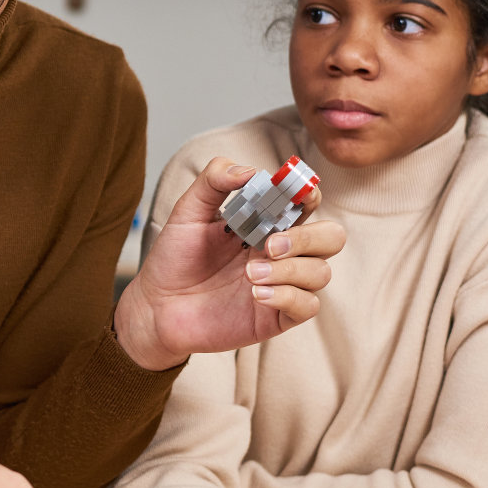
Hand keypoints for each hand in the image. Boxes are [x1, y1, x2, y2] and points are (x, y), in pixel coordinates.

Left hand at [115, 158, 345, 370]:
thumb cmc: (174, 258)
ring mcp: (282, 285)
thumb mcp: (188, 212)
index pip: (306, 204)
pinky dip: (288, 297)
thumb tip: (249, 170)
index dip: (309, 195)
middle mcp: (280, 253)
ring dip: (289, 270)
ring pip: (321, 273)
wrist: (156, 305)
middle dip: (308, 237)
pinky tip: (256, 295)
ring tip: (249, 274)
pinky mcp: (276, 316)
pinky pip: (308, 306)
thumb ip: (214, 182)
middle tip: (270, 245)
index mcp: (266, 224)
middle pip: (331, 237)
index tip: (297, 194)